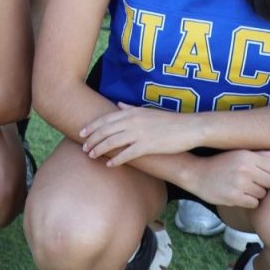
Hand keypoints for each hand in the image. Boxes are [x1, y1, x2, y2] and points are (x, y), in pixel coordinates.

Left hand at [80, 102, 197, 165]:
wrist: (188, 127)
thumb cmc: (168, 120)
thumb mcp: (148, 111)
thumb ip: (131, 108)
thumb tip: (118, 105)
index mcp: (132, 112)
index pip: (106, 119)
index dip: (92, 126)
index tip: (81, 132)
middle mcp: (133, 120)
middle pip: (106, 130)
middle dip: (92, 139)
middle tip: (83, 147)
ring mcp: (140, 133)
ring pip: (112, 141)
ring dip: (99, 149)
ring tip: (91, 156)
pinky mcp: (148, 145)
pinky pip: (127, 153)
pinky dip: (116, 159)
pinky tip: (109, 164)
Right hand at [185, 149, 269, 208]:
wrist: (196, 173)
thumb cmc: (220, 162)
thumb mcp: (238, 153)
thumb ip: (260, 154)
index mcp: (247, 156)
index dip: (269, 171)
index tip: (259, 172)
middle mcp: (245, 169)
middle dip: (263, 183)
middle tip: (250, 181)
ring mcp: (239, 184)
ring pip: (262, 194)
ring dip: (255, 193)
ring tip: (242, 187)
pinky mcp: (234, 197)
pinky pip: (254, 203)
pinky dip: (248, 201)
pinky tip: (239, 195)